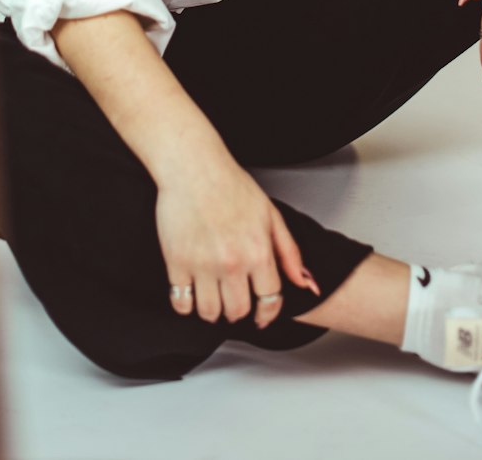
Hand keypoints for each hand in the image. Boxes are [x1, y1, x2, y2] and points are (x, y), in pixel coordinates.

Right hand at [155, 149, 320, 329]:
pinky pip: (180, 303)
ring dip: (212, 311)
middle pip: (238, 312)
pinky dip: (185, 304)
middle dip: (238, 311)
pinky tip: (190, 292)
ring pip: (209, 313)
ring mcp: (203, 265)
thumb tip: (304, 283)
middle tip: (233, 301)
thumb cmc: (230, 184)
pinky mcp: (176, 263)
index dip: (267, 313)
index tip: (261, 316)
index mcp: (258, 251)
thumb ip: (289, 252)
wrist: (193, 166)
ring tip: (211, 297)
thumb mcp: (269, 214)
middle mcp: (232, 262)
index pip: (269, 301)